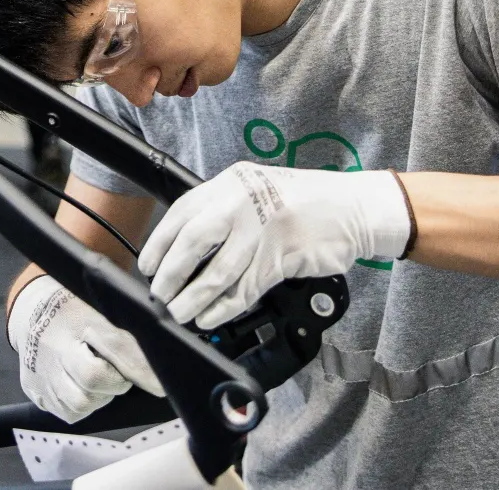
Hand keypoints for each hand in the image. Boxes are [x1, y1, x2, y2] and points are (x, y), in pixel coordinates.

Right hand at [7, 274, 162, 421]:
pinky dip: (82, 406)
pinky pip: (68, 413)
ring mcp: (42, 371)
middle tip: (118, 373)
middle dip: (115, 382)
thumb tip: (161, 361)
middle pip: (94, 378)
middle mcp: (56, 346)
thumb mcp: (101, 311)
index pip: (115, 345)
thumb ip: (128, 336)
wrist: (30, 313)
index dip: (140, 368)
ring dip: (99, 397)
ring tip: (99, 379)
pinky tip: (82, 388)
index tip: (160, 385)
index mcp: (78, 319)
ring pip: (81, 402)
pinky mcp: (35, 391)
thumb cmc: (76, 311)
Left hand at [138, 164, 408, 328]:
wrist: (351, 208)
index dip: (159, 243)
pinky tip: (210, 316)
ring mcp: (263, 228)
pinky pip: (245, 287)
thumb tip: (180, 253)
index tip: (148, 266)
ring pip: (218, 271)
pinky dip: (224, 306)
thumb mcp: (254, 193)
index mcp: (229, 183)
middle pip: (193, 242)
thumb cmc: (301, 203)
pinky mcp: (283, 257)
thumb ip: (221, 213)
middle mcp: (242, 201)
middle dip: (171, 274)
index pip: (181, 214)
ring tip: (179, 312)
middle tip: (160, 295)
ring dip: (194, 297)